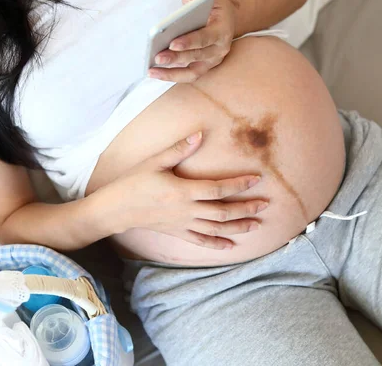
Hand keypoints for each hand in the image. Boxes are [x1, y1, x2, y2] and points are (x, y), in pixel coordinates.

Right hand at [96, 132, 267, 249]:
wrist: (115, 209)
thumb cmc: (134, 182)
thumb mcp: (155, 162)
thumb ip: (179, 149)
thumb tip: (199, 134)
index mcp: (183, 191)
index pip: (218, 189)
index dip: (239, 184)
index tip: (257, 179)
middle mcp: (186, 210)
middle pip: (223, 212)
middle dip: (246, 208)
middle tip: (266, 205)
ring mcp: (183, 224)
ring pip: (216, 228)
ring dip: (238, 227)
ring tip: (257, 225)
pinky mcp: (177, 233)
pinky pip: (200, 241)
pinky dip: (217, 244)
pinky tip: (231, 247)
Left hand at [148, 0, 238, 82]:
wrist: (230, 23)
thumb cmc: (218, 11)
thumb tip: (186, 1)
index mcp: (222, 32)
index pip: (205, 38)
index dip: (189, 42)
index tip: (172, 44)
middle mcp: (219, 50)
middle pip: (196, 56)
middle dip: (176, 58)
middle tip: (157, 57)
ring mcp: (212, 61)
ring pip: (192, 72)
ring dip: (171, 73)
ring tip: (151, 71)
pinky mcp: (205, 67)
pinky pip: (188, 75)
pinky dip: (172, 75)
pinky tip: (156, 72)